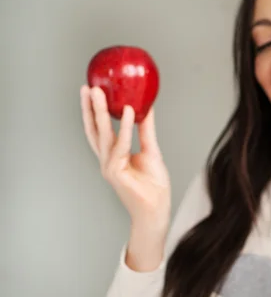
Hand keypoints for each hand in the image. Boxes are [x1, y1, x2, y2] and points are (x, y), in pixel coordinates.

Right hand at [80, 85, 170, 229]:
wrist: (157, 209)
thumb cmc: (153, 185)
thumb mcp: (151, 150)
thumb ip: (146, 130)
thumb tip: (146, 109)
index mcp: (113, 155)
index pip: (99, 129)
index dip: (93, 111)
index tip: (91, 92)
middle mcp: (107, 160)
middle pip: (94, 130)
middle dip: (90, 108)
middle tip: (88, 87)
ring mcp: (109, 166)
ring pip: (103, 134)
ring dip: (101, 112)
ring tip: (99, 93)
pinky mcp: (116, 172)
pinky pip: (121, 145)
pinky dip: (125, 127)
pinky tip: (127, 112)